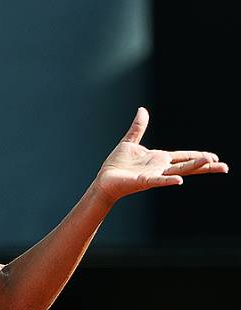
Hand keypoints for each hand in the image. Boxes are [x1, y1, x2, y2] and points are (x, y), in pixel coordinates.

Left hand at [94, 107, 228, 202]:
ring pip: (177, 172)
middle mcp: (159, 168)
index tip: (214, 157)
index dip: (198, 156)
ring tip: (211, 163)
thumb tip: (142, 110)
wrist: (103, 180)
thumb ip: (138, 128)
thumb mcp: (129, 142)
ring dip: (193, 167)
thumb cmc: (116, 165)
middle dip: (205, 165)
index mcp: (158, 159)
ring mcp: (153, 176)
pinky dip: (168, 181)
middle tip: (224, 167)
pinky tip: (179, 181)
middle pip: (187, 166)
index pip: (183, 156)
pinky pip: (157, 181)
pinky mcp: (142, 182)